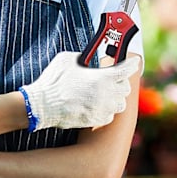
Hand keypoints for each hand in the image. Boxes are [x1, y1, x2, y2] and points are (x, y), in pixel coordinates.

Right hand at [20, 51, 139, 130]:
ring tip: (107, 92)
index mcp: (102, 78)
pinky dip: (107, 110)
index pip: (126, 70)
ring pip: (120, 104)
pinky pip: (109, 116)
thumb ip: (83, 57)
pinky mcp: (94, 120)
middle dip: (122, 82)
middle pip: (126, 89)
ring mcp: (101, 109)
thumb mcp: (67, 59)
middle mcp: (106, 95)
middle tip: (114, 77)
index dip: (132, 64)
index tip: (134, 62)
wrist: (42, 105)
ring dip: (117, 97)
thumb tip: (87, 59)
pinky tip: (99, 104)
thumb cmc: (53, 81)